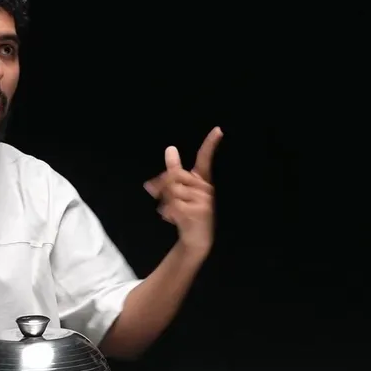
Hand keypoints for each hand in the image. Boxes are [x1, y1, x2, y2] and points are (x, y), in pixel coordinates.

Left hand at [143, 127, 222, 253]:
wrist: (195, 240)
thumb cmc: (187, 213)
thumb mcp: (180, 191)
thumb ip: (174, 171)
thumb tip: (170, 148)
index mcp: (201, 181)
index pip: (205, 158)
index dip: (211, 143)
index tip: (218, 129)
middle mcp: (206, 188)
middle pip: (175, 176)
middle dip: (160, 185)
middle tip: (153, 193)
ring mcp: (204, 200)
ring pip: (173, 191)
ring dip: (163, 202)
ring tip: (167, 212)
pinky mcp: (200, 212)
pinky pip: (174, 205)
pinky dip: (166, 212)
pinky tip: (170, 218)